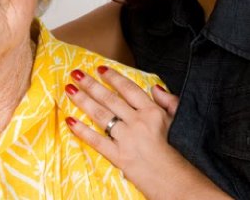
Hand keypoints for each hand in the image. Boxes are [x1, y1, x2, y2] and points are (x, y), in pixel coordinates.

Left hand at [65, 66, 183, 194]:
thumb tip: (155, 87)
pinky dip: (82, 130)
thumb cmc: (179, 151)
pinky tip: (70, 121)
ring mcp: (126, 138)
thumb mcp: (179, 120)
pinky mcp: (118, 156)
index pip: (129, 89)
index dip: (114, 78)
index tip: (100, 69)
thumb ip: (169, 101)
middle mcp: (137, 121)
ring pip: (101, 115)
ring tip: (70, 90)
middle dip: (91, 85)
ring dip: (83, 101)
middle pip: (110, 99)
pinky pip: (97, 140)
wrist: (176, 180)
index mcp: (152, 111)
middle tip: (76, 73)